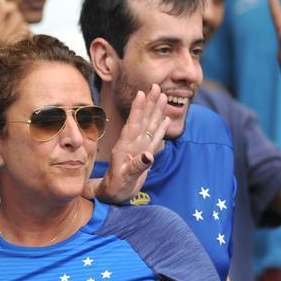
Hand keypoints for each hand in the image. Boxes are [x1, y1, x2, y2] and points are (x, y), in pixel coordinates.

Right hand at [0, 0, 30, 54]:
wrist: (12, 77)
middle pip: (3, 8)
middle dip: (9, 8)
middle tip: (11, 11)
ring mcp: (8, 38)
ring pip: (17, 16)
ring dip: (19, 21)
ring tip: (16, 32)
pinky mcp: (21, 40)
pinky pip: (26, 26)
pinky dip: (27, 31)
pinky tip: (23, 40)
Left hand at [95, 85, 168, 202]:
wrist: (114, 194)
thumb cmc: (117, 187)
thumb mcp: (125, 178)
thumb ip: (137, 166)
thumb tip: (149, 155)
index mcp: (126, 146)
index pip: (133, 123)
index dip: (137, 109)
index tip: (141, 93)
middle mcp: (132, 143)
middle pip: (143, 119)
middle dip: (149, 103)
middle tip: (155, 86)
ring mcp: (139, 147)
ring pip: (149, 125)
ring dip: (156, 111)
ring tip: (162, 96)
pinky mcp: (145, 154)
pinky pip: (154, 138)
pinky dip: (160, 128)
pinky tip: (165, 119)